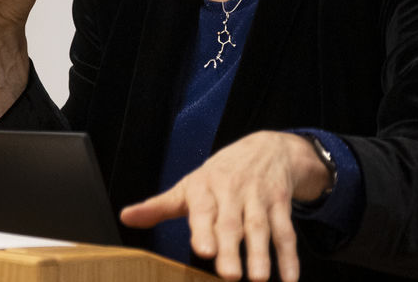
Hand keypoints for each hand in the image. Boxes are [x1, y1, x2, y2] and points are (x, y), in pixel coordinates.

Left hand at [119, 131, 330, 281]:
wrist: (266, 148)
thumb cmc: (219, 175)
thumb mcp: (189, 186)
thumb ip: (160, 206)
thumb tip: (126, 216)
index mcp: (205, 188)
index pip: (203, 210)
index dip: (203, 230)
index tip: (203, 250)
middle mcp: (232, 191)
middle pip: (232, 223)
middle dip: (231, 249)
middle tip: (229, 276)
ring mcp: (259, 197)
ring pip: (260, 227)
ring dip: (261, 254)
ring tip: (259, 279)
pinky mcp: (281, 204)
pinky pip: (286, 231)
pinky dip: (289, 256)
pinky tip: (290, 278)